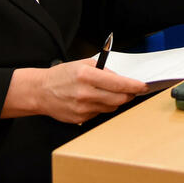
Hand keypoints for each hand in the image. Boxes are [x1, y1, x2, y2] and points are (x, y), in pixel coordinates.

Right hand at [3, 60, 146, 123]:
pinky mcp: (80, 118)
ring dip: (115, 100)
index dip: (134, 86)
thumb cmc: (62, 76)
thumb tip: (121, 79)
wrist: (40, 92)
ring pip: (111, 107)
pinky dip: (102, 106)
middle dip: (129, 94)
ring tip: (108, 92)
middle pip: (118, 98)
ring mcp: (82, 108)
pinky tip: (94, 100)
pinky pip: (100, 113)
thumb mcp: (83, 64)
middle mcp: (85, 93)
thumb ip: (103, 70)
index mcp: (87, 76)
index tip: (143, 86)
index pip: (118, 84)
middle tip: (132, 90)